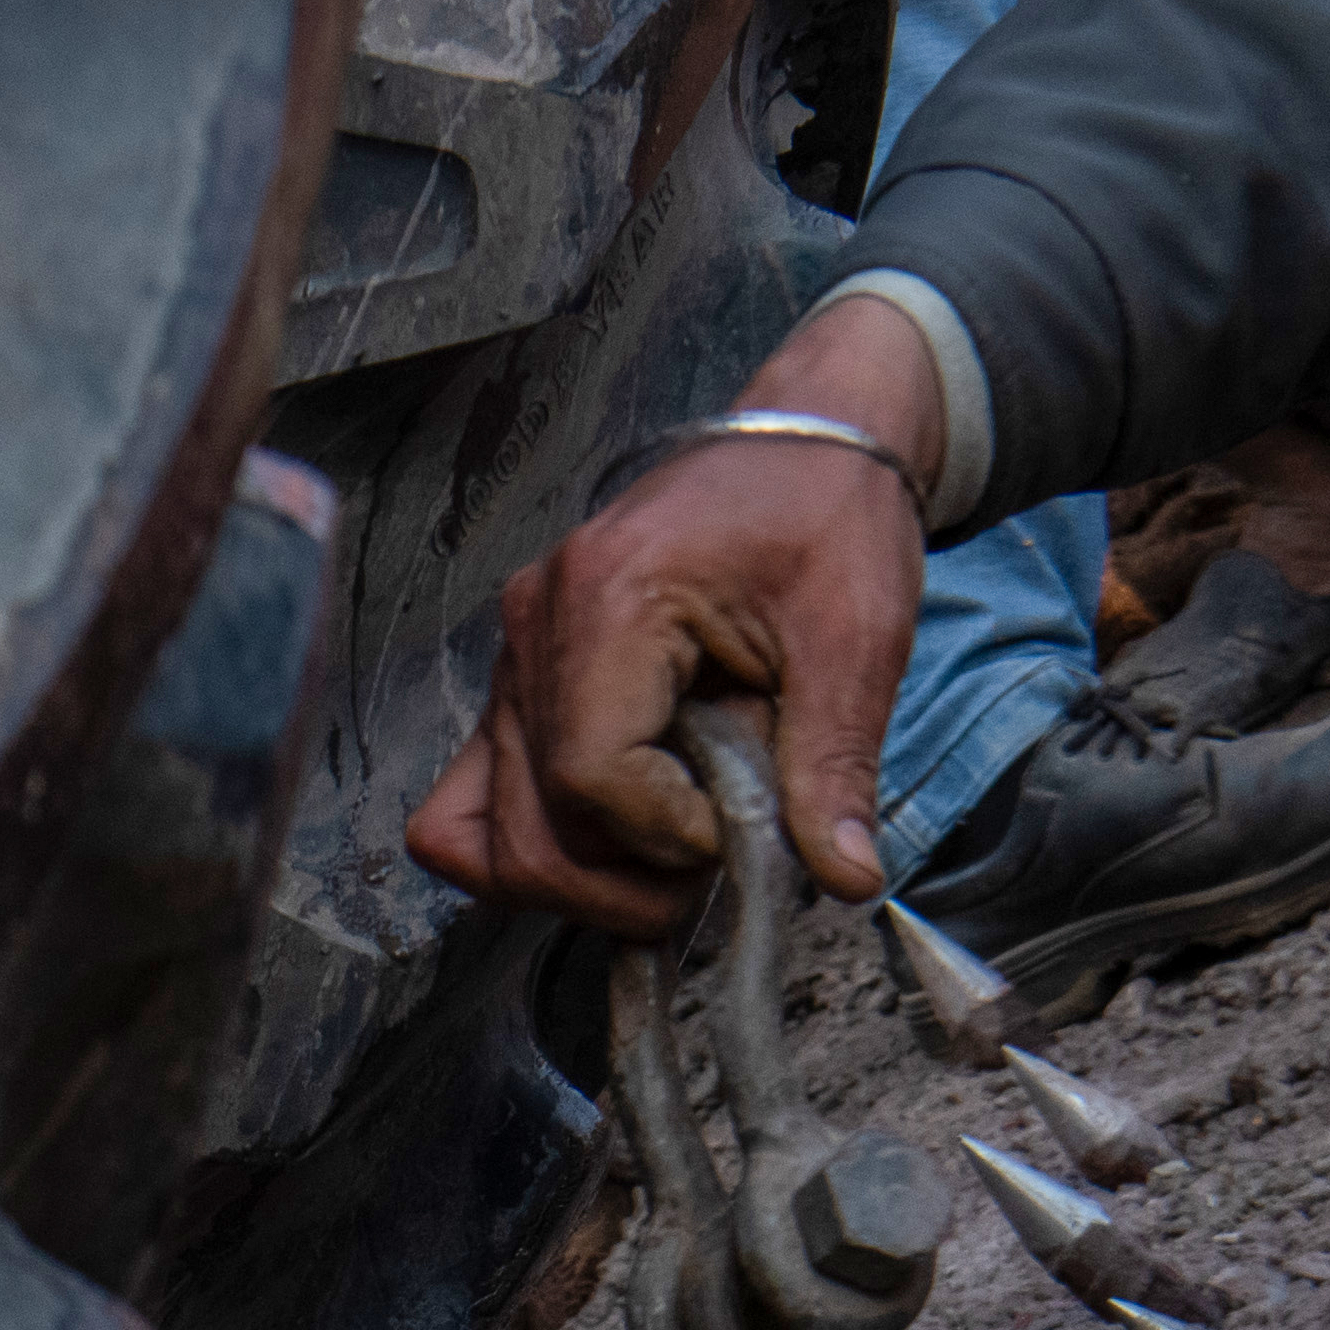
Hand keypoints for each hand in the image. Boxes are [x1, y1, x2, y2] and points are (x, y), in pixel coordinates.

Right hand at [408, 301, 949, 936]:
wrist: (802, 448)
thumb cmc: (828, 516)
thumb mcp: (856, 637)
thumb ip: (836, 764)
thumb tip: (845, 879)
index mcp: (608, 599)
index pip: (592, 778)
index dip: (670, 835)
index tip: (743, 824)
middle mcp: (533, 631)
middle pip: (529, 828)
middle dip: (627, 882)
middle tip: (718, 859)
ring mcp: (514, 663)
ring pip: (487, 835)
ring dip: (586, 878)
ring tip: (678, 848)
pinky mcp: (521, 689)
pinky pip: (473, 809)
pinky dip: (538, 851)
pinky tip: (623, 843)